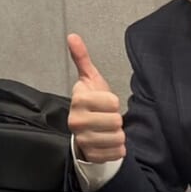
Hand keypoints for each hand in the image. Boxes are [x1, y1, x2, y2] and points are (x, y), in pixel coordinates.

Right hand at [66, 33, 125, 162]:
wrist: (84, 129)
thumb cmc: (91, 102)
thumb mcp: (89, 79)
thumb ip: (82, 58)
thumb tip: (72, 36)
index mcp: (78, 101)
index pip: (113, 102)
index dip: (113, 102)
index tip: (104, 103)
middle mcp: (77, 122)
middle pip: (116, 122)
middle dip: (116, 119)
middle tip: (106, 118)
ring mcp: (83, 140)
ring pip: (118, 138)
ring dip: (118, 134)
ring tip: (107, 130)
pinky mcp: (91, 155)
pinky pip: (116, 153)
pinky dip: (117, 148)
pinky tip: (109, 142)